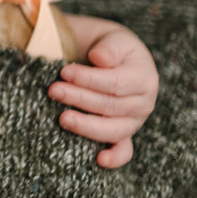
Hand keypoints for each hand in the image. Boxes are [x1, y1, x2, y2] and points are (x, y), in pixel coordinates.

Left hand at [48, 23, 158, 168]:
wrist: (113, 55)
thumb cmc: (109, 45)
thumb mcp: (113, 38)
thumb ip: (109, 48)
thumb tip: (100, 59)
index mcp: (143, 77)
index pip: (116, 83)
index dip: (89, 79)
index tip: (64, 72)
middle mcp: (143, 102)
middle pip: (111, 106)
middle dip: (80, 99)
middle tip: (53, 91)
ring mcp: (134, 120)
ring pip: (114, 129)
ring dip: (87, 126)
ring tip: (62, 118)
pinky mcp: (125, 133)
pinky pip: (124, 149)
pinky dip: (115, 157)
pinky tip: (99, 159)